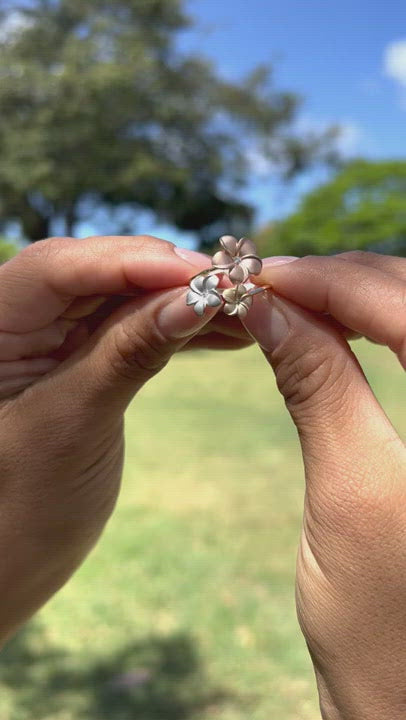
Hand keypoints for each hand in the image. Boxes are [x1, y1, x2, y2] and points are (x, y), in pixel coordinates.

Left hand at [0, 234, 226, 643]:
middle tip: (232, 286)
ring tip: (244, 310)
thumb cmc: (22, 503)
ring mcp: (50, 338)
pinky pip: (131, 329)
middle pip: (95, 273)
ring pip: (121, 299)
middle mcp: (15, 320)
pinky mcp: (80, 357)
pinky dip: (176, 330)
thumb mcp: (75, 420)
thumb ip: (129, 352)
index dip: (129, 262)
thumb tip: (195, 298)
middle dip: (164, 276)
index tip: (199, 274)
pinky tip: (224, 333)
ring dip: (181, 302)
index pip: (55, 268)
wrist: (17, 554)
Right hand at [242, 252, 405, 719]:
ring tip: (297, 303)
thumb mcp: (350, 494)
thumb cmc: (389, 630)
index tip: (266, 277)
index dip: (335, 284)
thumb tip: (269, 310)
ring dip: (362, 302)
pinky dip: (381, 333)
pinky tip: (342, 331)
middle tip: (272, 287)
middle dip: (346, 284)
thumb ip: (317, 386)